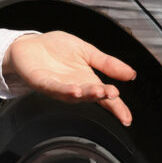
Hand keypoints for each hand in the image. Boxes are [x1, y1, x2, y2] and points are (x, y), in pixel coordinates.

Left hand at [2, 31, 137, 125]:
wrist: (29, 44)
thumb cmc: (56, 49)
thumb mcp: (87, 51)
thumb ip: (107, 63)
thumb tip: (131, 74)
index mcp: (87, 80)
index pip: (105, 98)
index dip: (117, 108)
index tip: (127, 118)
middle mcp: (75, 87)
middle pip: (91, 96)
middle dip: (102, 96)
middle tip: (113, 94)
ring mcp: (58, 87)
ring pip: (74, 94)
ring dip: (86, 94)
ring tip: (97, 91)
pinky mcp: (42, 82)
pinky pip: (54, 88)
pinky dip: (64, 90)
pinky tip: (74, 90)